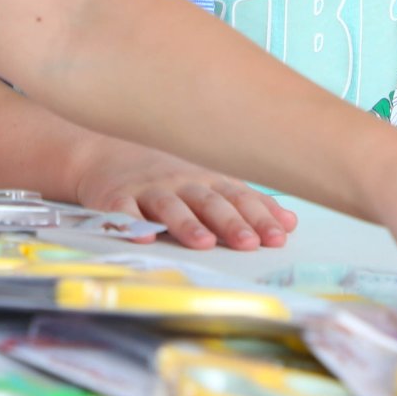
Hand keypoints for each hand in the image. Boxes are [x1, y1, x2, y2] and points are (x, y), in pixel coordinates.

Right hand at [72, 145, 296, 250]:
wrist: (105, 152)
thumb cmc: (167, 173)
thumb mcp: (209, 181)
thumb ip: (247, 202)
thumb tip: (291, 224)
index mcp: (208, 180)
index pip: (239, 198)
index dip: (259, 217)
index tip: (279, 237)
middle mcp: (181, 182)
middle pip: (209, 202)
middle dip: (231, 223)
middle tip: (249, 243)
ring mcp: (148, 189)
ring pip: (170, 206)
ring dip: (187, 224)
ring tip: (203, 243)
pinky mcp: (115, 198)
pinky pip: (123, 212)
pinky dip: (131, 224)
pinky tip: (142, 238)